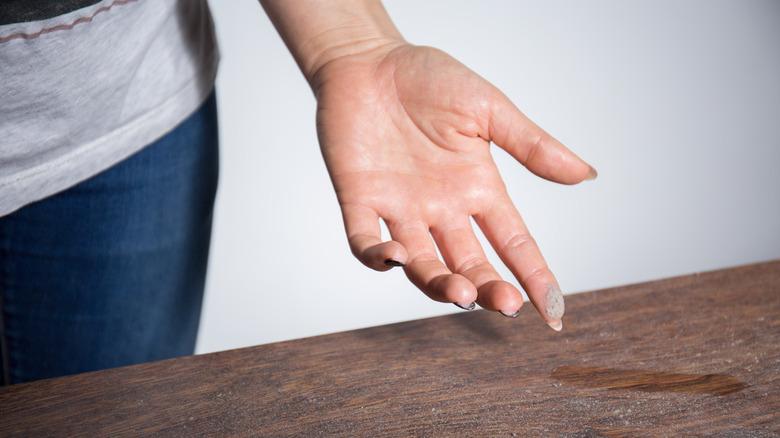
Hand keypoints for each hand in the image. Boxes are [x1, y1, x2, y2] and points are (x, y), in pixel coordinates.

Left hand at [312, 43, 595, 329]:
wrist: (369, 59)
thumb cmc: (429, 78)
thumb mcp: (487, 109)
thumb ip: (531, 145)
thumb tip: (587, 174)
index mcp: (478, 188)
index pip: (514, 243)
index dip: (535, 277)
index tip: (555, 312)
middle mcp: (442, 208)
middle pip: (471, 264)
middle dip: (489, 288)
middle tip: (505, 304)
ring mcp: (400, 208)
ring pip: (422, 264)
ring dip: (439, 284)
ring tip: (459, 292)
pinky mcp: (359, 200)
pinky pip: (364, 241)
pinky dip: (376, 257)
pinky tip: (395, 258)